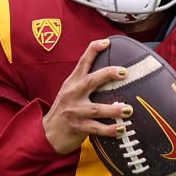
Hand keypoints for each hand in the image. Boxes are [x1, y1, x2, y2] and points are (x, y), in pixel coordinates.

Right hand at [41, 38, 134, 153]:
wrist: (47, 133)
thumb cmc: (65, 111)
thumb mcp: (71, 93)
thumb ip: (85, 83)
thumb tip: (111, 73)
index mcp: (72, 83)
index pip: (82, 62)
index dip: (93, 50)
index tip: (106, 42)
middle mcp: (72, 94)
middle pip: (90, 81)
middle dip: (107, 74)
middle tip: (124, 72)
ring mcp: (74, 111)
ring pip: (95, 108)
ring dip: (113, 109)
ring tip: (128, 109)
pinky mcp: (77, 127)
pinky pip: (96, 128)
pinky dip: (109, 129)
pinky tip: (121, 129)